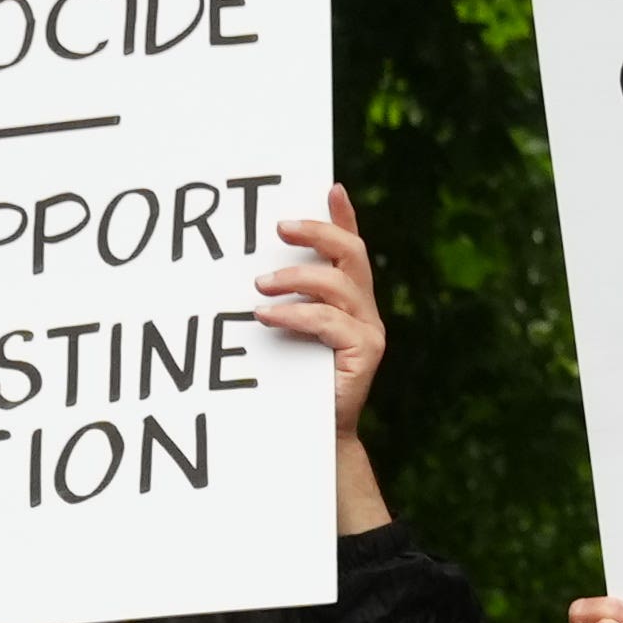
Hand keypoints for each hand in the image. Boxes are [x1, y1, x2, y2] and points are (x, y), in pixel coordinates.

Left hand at [259, 192, 390, 522]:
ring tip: (260, 286)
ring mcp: (369, 330)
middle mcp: (365, 308)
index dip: (343, 216)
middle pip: (351, 253)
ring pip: (339, 284)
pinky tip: (269, 316)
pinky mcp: (366, 353)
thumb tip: (253, 269)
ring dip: (296, 278)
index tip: (328, 187)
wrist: (316, 435)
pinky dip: (296, 314)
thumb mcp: (288, 333)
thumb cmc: (295, 381)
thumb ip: (284, 301)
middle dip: (317, 233)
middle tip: (280, 228)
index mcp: (350, 298)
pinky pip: (330, 321)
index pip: (351, 246)